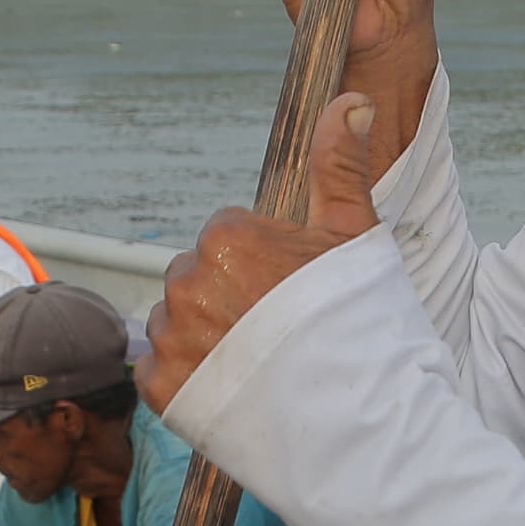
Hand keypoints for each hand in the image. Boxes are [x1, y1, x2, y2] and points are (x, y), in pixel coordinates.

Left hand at [142, 92, 386, 409]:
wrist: (361, 424)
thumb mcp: (356, 237)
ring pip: (177, 322)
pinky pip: (161, 369)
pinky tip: (234, 388)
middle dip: (229, 298)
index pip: (227, 236)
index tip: (293, 294)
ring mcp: (170, 338)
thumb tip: (349, 101)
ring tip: (261, 366)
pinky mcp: (160, 389)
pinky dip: (188, 378)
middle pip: (198, 277)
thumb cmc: (364, 327)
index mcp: (227, 238)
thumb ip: (339, 166)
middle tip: (280, 334)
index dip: (264, 263)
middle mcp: (187, 282)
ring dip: (207, 338)